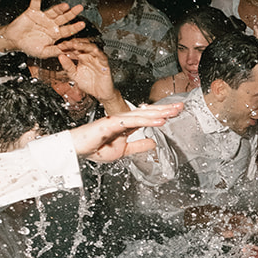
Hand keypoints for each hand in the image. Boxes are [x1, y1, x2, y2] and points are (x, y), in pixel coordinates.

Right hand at [0, 0, 84, 56]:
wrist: (14, 41)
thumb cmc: (29, 47)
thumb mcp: (43, 52)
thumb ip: (54, 51)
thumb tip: (66, 52)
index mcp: (56, 34)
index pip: (67, 30)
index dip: (74, 27)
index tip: (82, 24)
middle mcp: (51, 24)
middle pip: (64, 17)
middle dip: (72, 13)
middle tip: (80, 8)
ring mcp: (43, 17)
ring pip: (53, 10)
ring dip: (59, 7)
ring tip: (65, 5)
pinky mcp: (33, 11)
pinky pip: (35, 1)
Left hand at [57, 43, 116, 105]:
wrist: (99, 94)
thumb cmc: (88, 84)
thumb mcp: (74, 75)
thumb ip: (68, 66)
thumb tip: (60, 57)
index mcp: (81, 57)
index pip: (73, 48)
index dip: (66, 46)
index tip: (59, 47)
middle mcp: (89, 56)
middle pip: (82, 45)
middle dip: (73, 43)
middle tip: (65, 44)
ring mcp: (96, 59)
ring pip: (91, 48)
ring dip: (84, 45)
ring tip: (75, 45)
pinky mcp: (104, 64)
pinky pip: (102, 56)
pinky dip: (98, 53)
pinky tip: (93, 51)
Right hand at [68, 101, 182, 161]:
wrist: (76, 150)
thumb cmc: (95, 148)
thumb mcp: (123, 151)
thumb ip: (138, 145)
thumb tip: (154, 142)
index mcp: (127, 125)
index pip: (148, 117)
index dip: (162, 114)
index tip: (176, 112)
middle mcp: (124, 119)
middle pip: (148, 112)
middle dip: (165, 109)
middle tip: (181, 106)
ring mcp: (117, 119)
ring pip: (143, 114)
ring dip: (159, 113)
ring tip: (174, 111)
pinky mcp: (111, 123)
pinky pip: (132, 122)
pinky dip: (147, 121)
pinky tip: (159, 121)